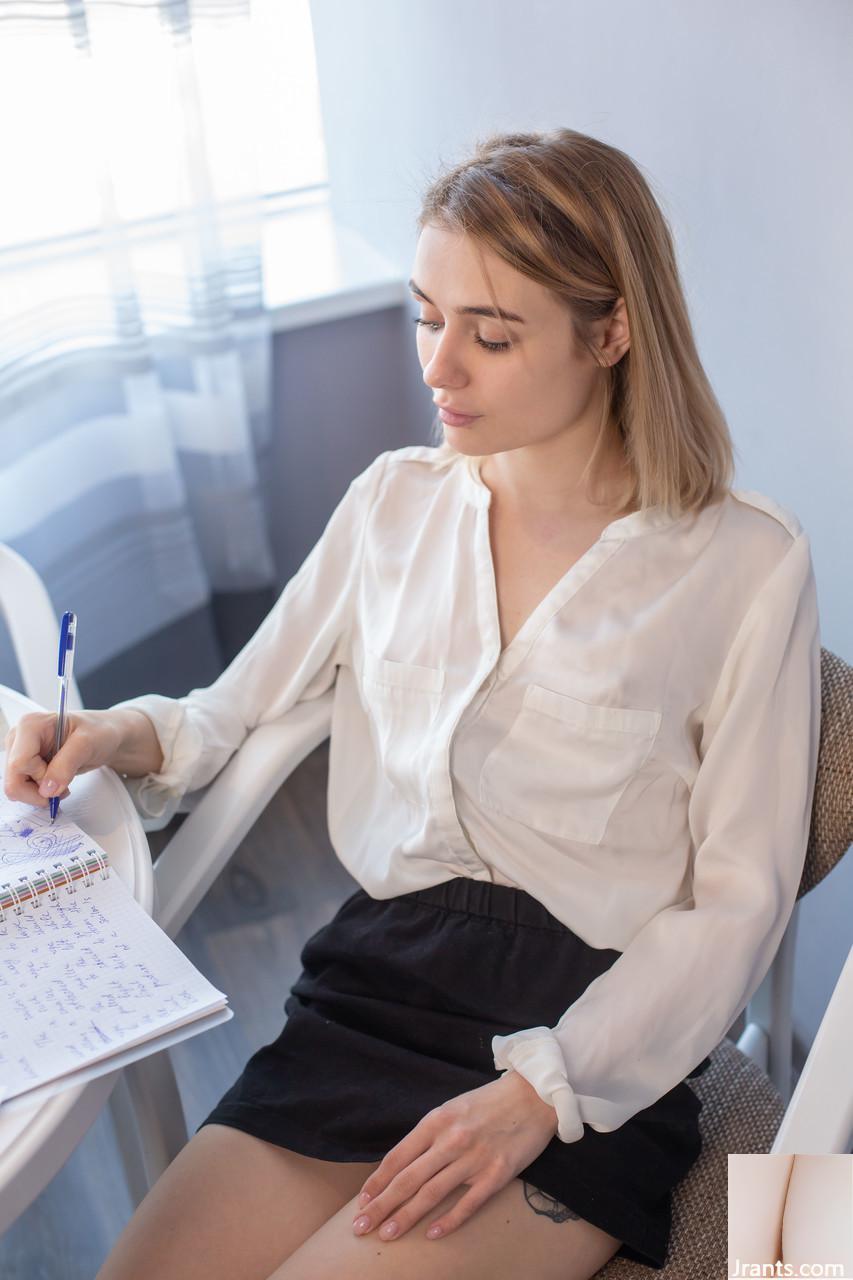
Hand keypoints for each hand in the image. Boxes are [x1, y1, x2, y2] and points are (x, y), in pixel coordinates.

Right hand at [3, 710, 124, 809]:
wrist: (105, 735)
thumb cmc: (98, 731)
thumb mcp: (87, 744)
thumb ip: (66, 765)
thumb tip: (47, 790)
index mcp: (30, 725)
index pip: (19, 763)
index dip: (39, 777)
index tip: (61, 777)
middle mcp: (19, 738)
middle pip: (13, 778)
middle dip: (38, 791)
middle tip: (62, 789)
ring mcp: (20, 752)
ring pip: (16, 786)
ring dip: (40, 793)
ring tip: (62, 783)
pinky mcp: (26, 765)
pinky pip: (24, 788)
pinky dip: (41, 792)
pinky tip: (57, 783)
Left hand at [351, 1069, 558, 1243]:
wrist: (534, 1095)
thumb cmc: (489, 1102)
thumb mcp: (453, 1108)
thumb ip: (430, 1134)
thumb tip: (403, 1163)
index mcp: (437, 1120)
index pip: (398, 1156)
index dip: (378, 1181)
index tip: (362, 1201)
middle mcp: (451, 1139)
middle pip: (408, 1179)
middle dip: (382, 1205)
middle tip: (361, 1227)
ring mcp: (474, 1158)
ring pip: (432, 1193)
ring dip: (406, 1217)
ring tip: (386, 1235)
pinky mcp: (497, 1174)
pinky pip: (468, 1203)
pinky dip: (448, 1220)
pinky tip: (432, 1234)